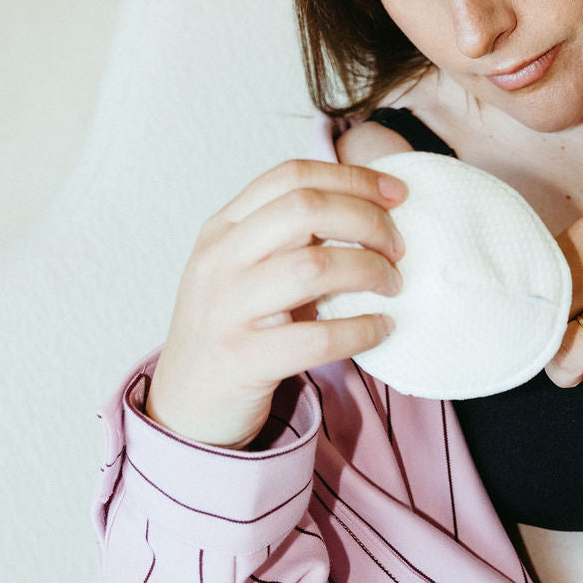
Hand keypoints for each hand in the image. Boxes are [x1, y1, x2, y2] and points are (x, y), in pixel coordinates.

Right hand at [145, 159, 406, 446]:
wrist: (185, 406)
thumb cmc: (231, 331)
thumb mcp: (245, 271)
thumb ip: (288, 239)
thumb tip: (368, 210)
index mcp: (222, 229)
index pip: (291, 176)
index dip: (351, 178)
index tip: (396, 193)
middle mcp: (218, 260)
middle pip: (305, 208)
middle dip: (367, 219)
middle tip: (398, 246)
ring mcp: (225, 309)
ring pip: (314, 266)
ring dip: (370, 270)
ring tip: (392, 285)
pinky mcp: (241, 359)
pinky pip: (316, 337)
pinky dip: (361, 329)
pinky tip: (381, 328)